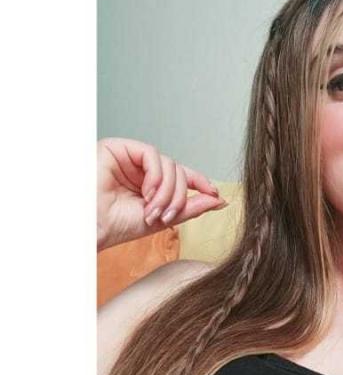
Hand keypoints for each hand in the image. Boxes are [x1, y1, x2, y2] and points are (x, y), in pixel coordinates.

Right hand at [97, 137, 225, 250]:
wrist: (91, 226)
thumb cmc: (117, 225)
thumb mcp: (164, 218)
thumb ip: (191, 207)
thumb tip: (219, 200)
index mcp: (151, 183)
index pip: (182, 176)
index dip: (201, 182)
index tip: (216, 194)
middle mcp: (142, 169)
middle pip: (179, 172)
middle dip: (179, 196)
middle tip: (167, 216)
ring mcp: (131, 158)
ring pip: (170, 165)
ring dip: (168, 191)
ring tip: (153, 210)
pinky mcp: (120, 148)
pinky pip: (153, 155)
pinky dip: (157, 176)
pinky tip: (147, 193)